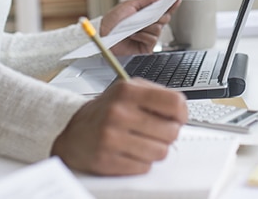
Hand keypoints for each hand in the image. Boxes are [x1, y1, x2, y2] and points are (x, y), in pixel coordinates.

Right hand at [52, 78, 187, 174]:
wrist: (75, 132)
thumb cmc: (107, 111)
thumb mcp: (128, 90)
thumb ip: (155, 95)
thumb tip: (181, 110)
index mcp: (127, 91)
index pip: (174, 102)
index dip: (182, 114)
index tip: (178, 118)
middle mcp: (119, 112)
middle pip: (171, 131)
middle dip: (169, 134)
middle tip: (157, 132)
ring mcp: (112, 137)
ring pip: (160, 152)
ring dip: (156, 150)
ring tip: (142, 142)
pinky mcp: (108, 160)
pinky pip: (144, 167)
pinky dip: (142, 162)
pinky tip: (130, 152)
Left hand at [101, 0, 179, 55]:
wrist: (103, 35)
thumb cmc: (113, 20)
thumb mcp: (130, 4)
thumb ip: (147, 0)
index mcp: (146, 14)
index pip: (163, 9)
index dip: (172, 5)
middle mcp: (149, 25)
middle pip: (165, 18)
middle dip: (157, 15)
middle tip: (146, 16)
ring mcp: (148, 36)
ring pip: (158, 29)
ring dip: (145, 27)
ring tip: (133, 28)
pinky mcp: (146, 47)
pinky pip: (152, 39)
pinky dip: (142, 36)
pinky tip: (133, 36)